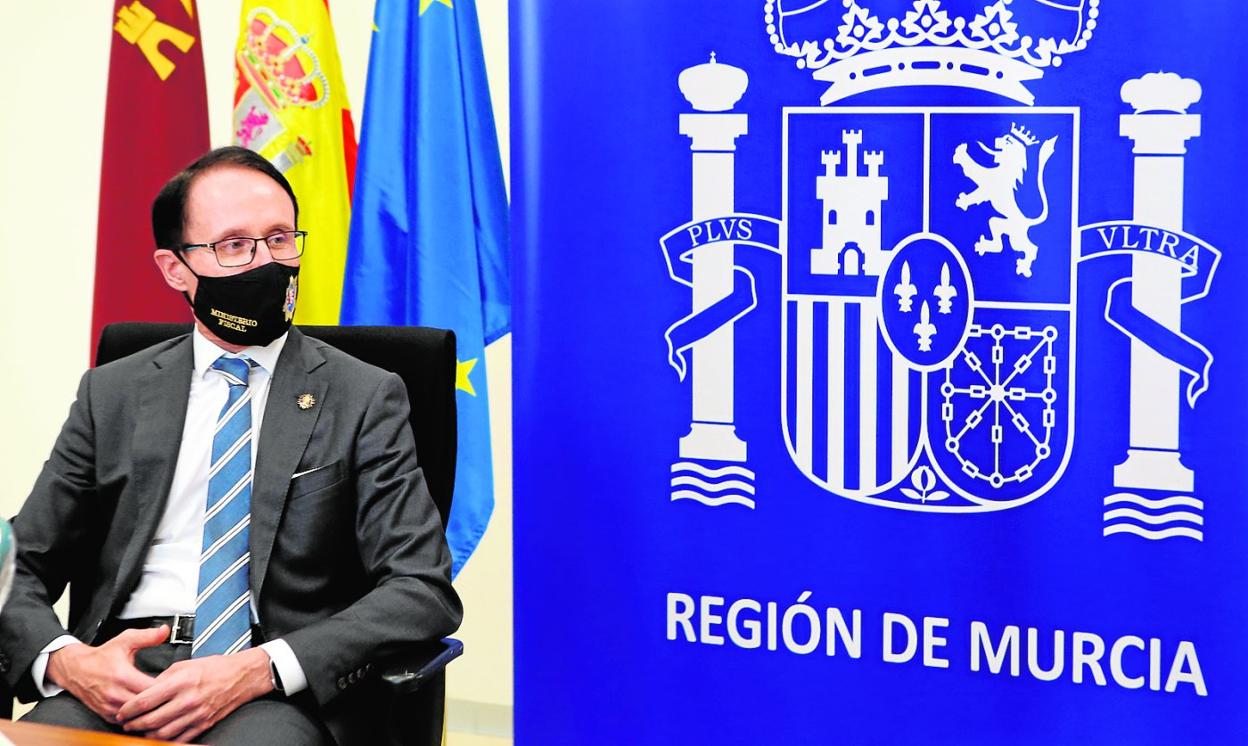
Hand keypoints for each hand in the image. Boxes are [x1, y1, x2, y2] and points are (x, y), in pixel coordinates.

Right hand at [46, 625, 166, 721]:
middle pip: (146, 704)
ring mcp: (110, 706)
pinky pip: (127, 721)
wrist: (76, 669)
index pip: (151, 688)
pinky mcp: (106, 714)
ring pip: (137, 715)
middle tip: (169, 692)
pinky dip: (137, 716)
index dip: (165, 686)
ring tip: (159, 700)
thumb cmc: (101, 656)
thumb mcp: (125, 640)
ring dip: (149, 709)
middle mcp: (115, 694)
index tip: (173, 681)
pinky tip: (145, 708)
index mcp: (122, 676)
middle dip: (160, 699)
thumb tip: (164, 631)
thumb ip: (147, 636)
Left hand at [116, 647, 272, 742]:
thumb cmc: (216, 667)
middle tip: (126, 723)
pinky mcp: (203, 724)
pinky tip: (159, 735)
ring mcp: (196, 714)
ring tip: (140, 730)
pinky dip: (165, 739)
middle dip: (133, 724)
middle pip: (151, 720)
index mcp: (181, 682)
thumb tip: (146, 689)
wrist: (241, 676)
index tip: (122, 711)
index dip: (129, 709)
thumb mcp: (186, 664)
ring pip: (162, 733)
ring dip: (146, 734)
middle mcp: (187, 700)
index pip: (145, 700)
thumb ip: (164, 678)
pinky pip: (179, 738)